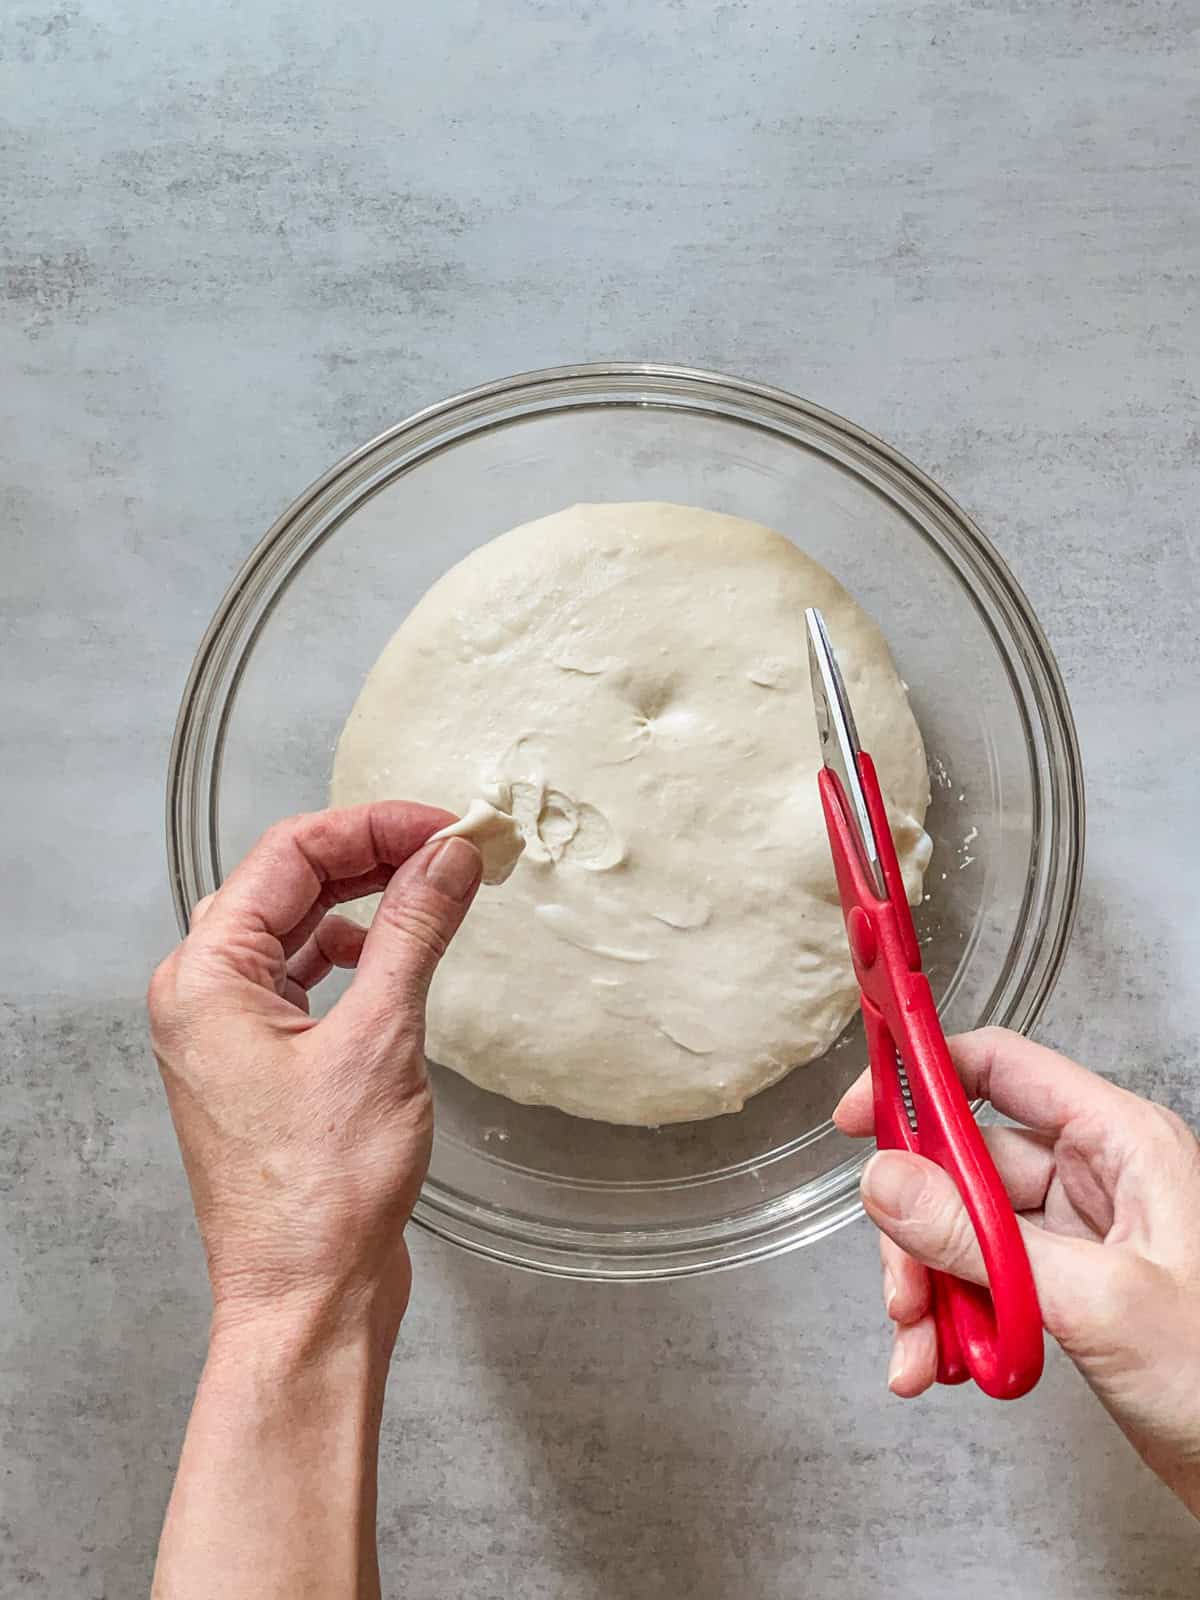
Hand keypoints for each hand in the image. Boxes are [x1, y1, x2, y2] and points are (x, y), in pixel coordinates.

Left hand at [148, 802, 481, 1348]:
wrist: (306, 1299)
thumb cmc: (322, 1193)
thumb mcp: (380, 1040)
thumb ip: (414, 933)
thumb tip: (448, 858)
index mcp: (206, 977)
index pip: (290, 855)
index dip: (374, 827)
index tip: (446, 828)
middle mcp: (203, 996)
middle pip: (287, 884)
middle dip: (373, 856)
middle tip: (452, 850)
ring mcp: (227, 1032)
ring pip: (296, 928)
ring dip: (365, 901)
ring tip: (435, 889)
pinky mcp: (260, 1064)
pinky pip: (301, 977)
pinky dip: (352, 952)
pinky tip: (393, 957)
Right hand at [834, 1027, 1199, 1514]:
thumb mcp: (1097, 1301)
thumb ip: (981, 1240)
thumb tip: (888, 1182)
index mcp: (1120, 1142)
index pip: (999, 1068)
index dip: (922, 1079)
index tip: (860, 1114)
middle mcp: (1096, 1176)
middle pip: (966, 1164)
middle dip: (918, 1228)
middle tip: (901, 1284)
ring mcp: (1077, 1233)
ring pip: (963, 1230)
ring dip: (927, 1287)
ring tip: (920, 1344)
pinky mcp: (1064, 1287)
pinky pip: (980, 1280)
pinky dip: (949, 1319)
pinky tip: (938, 1362)